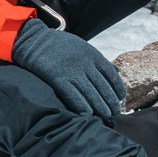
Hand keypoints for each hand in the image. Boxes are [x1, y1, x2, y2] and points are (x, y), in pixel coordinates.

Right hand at [11, 19, 125, 118]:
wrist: (36, 40)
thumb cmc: (61, 46)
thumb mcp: (83, 47)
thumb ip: (97, 60)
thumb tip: (115, 72)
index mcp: (93, 55)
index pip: (111, 75)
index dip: (118, 88)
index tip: (121, 98)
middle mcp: (85, 64)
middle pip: (102, 86)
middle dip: (111, 100)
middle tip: (115, 112)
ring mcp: (71, 71)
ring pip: (90, 92)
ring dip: (99, 106)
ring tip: (106, 115)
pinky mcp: (57, 78)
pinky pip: (71, 94)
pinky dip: (80, 105)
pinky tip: (87, 114)